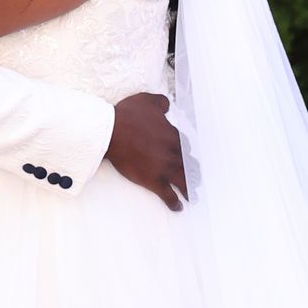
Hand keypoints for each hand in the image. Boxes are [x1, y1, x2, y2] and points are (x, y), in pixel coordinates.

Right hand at [106, 91, 186, 211]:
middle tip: (194, 176)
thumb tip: (167, 105)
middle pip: (187, 164)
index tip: (185, 156)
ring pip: (183, 181)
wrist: (113, 132)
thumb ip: (160, 102)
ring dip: (188, 188)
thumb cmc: (128, 115)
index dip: (183, 151)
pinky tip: (178, 207)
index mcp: (172, 136)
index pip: (184, 146)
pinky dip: (174, 202)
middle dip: (191, 170)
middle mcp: (173, 153)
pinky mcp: (154, 181)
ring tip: (192, 195)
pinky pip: (169, 195)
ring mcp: (164, 168)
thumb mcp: (146, 101)